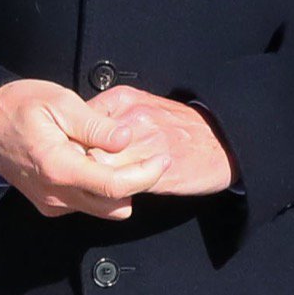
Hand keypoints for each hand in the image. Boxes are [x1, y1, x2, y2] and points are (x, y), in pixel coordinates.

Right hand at [0, 81, 164, 219]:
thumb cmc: (18, 106)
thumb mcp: (60, 102)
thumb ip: (95, 124)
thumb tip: (126, 139)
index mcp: (59, 168)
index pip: (115, 187)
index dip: (146, 174)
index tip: (162, 159)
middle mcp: (55, 194)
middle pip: (115, 207)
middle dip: (135, 184)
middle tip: (142, 155)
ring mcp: (51, 202)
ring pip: (103, 210)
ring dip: (117, 188)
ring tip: (114, 156)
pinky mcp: (49, 203)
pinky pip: (85, 205)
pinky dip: (98, 189)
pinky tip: (93, 162)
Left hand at [84, 88, 234, 197]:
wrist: (221, 142)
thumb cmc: (178, 125)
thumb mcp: (141, 103)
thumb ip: (108, 114)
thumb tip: (77, 130)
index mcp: (124, 100)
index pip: (80, 122)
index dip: (73, 143)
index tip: (71, 155)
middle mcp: (132, 120)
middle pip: (86, 147)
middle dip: (81, 163)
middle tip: (78, 175)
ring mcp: (145, 146)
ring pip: (101, 170)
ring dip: (95, 181)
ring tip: (95, 186)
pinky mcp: (156, 174)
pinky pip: (123, 188)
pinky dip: (114, 194)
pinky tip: (116, 193)